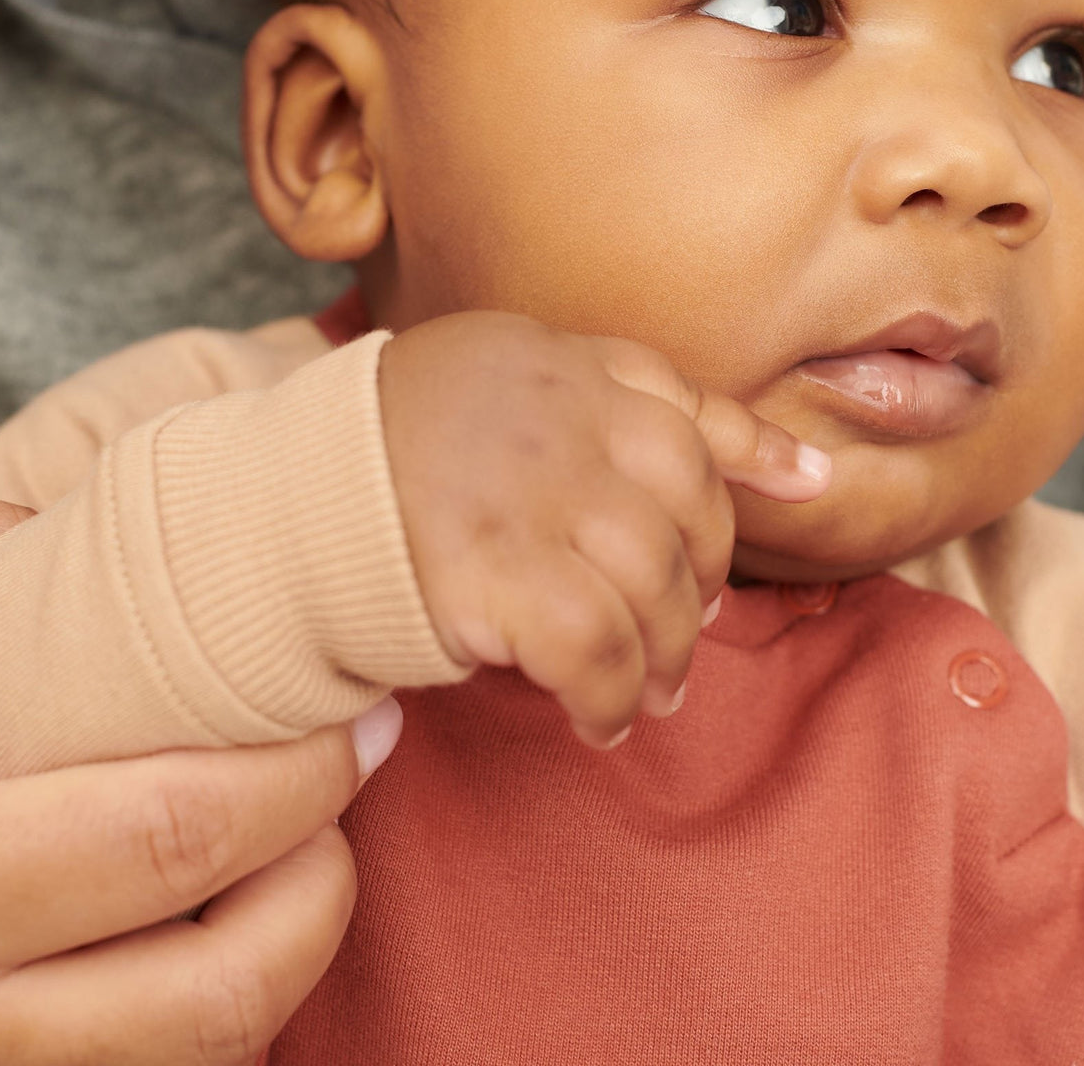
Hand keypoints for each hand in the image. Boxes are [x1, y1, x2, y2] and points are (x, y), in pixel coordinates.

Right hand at [0, 499, 400, 1065]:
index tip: (357, 708)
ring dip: (287, 947)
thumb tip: (90, 555)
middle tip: (353, 764)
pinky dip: (220, 1004)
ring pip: (200, 1060)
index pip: (166, 837)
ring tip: (299, 831)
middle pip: (218, 991)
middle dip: (326, 872)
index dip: (297, 772)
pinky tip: (220, 906)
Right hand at [379, 312, 830, 748]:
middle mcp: (559, 419)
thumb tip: (754, 451)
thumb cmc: (385, 449)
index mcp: (557, 365)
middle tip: (688, 635)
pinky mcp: (493, 571)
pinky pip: (594, 646)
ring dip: (665, 656)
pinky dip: (610, 695)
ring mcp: (531, 492)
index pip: (678, 402)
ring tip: (651, 695)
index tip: (807, 483)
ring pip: (654, 584)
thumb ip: (600, 394)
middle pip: (687, 507)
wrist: (275, 503)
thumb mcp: (490, 377)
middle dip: (702, 583)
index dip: (752, 447)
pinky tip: (596, 718)